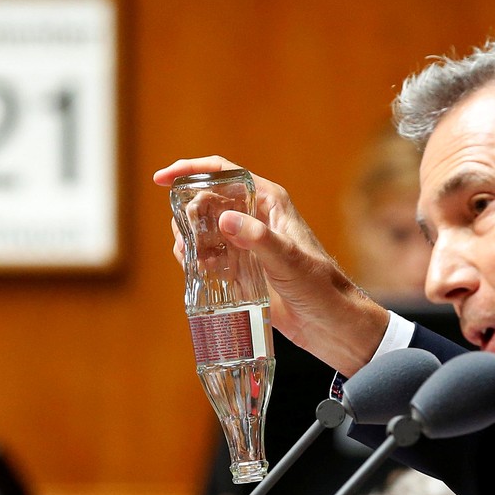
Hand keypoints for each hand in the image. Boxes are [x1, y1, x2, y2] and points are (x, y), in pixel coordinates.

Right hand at [154, 156, 391, 376]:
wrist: (331, 324)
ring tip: (191, 257)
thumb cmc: (320, 287)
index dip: (191, 170)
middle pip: (207, 200)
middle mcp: (256, 217)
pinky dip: (196, 261)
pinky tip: (196, 271)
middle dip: (188, 213)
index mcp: (269, 202)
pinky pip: (210, 257)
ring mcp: (247, 244)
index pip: (224, 172)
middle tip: (187, 237)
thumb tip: (223, 219)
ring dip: (190, 240)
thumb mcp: (289, 261)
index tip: (162, 179)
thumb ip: (258, 238)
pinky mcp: (242, 270)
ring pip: (205, 230)